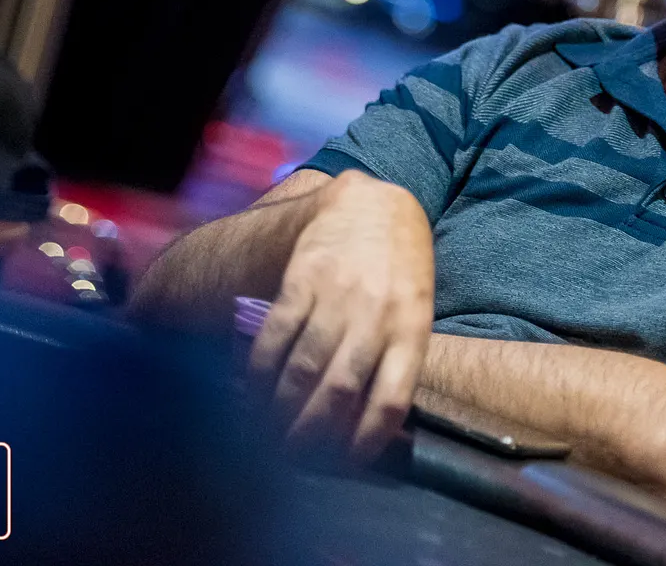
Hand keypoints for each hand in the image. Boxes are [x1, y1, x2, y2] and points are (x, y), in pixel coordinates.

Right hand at [247, 170, 433, 461]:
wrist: (375, 204)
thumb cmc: (399, 271)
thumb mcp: (415, 313)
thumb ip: (396, 360)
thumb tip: (367, 426)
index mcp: (413, 330)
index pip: (391, 401)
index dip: (364, 442)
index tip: (343, 462)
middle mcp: (377, 315)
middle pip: (340, 391)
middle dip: (310, 434)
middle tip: (291, 454)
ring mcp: (339, 295)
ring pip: (302, 367)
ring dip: (278, 409)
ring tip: (266, 430)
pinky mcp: (304, 278)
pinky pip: (275, 333)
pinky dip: (258, 369)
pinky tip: (250, 387)